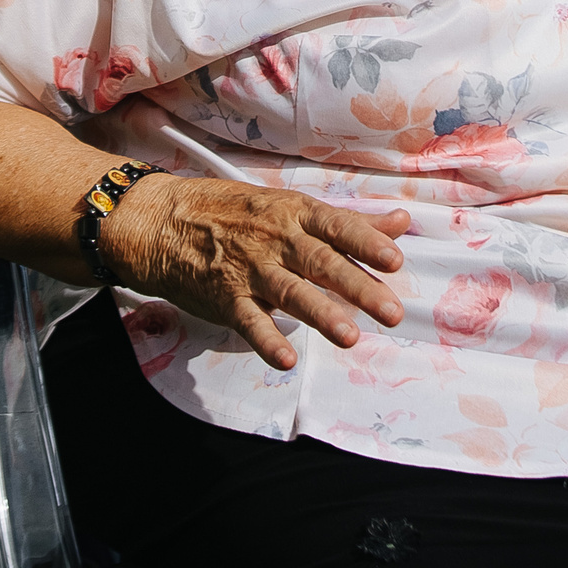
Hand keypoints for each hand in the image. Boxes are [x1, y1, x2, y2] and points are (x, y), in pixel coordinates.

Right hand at [96, 175, 412, 370]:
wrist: (165, 222)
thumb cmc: (237, 214)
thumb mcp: (292, 207)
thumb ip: (350, 222)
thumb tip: (402, 223)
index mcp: (295, 213)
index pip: (337, 227)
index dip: (366, 243)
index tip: (395, 260)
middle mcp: (276, 240)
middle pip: (322, 263)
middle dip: (358, 288)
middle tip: (391, 312)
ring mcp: (250, 270)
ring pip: (290, 293)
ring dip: (321, 315)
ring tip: (350, 338)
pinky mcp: (226, 298)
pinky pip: (249, 322)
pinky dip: (267, 340)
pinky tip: (286, 360)